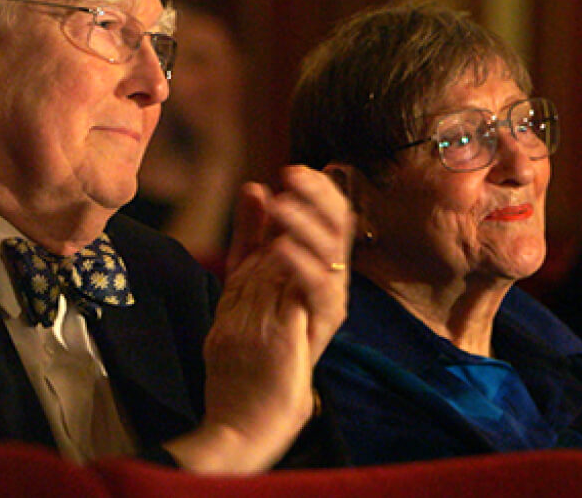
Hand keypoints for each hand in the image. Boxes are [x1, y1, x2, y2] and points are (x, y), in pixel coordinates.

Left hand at [165, 166, 351, 472]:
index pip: (328, 217)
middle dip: (317, 196)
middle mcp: (328, 285)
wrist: (245, 412)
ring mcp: (325, 309)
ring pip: (331, 254)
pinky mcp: (318, 332)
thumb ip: (250, 235)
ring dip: (304, 224)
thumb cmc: (248, 348)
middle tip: (291, 177)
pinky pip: (319, 291)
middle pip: (339, 228)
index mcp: (313, 268)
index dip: (315, 190)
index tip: (290, 170)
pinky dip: (301, 265)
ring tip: (280, 205)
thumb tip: (256, 186)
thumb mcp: (242, 279)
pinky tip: (280, 248)